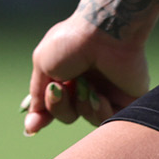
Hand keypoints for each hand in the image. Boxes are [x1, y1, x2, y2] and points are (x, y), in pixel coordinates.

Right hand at [22, 17, 149, 136]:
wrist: (105, 32)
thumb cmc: (72, 43)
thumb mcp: (42, 65)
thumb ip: (37, 95)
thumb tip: (31, 123)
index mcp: (66, 72)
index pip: (53, 102)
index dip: (43, 116)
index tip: (33, 127)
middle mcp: (86, 82)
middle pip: (67, 114)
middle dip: (59, 107)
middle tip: (61, 89)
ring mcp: (107, 90)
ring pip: (86, 117)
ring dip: (81, 106)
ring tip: (85, 86)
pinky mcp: (126, 97)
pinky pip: (109, 119)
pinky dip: (99, 110)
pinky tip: (100, 96)